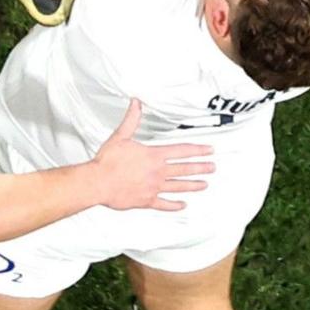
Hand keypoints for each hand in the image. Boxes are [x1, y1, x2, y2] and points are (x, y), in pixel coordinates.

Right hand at [87, 100, 214, 210]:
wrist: (98, 182)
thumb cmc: (107, 162)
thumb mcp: (120, 136)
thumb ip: (131, 119)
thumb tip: (136, 104)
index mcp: (153, 155)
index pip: (182, 151)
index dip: (198, 150)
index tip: (209, 150)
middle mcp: (157, 172)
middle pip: (185, 169)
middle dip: (201, 167)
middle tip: (212, 167)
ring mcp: (153, 187)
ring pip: (179, 186)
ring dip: (193, 185)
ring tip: (204, 185)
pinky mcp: (146, 201)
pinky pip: (164, 204)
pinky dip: (174, 205)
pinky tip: (182, 205)